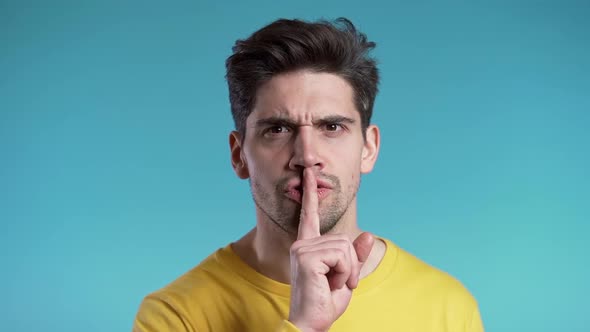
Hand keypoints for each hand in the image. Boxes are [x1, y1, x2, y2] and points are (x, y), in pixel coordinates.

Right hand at [288, 168, 373, 331]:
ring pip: (345, 247)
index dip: (311, 193)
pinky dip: (345, 273)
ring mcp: (302, 248)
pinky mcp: (306, 256)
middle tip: (340, 283)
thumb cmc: (324, 302)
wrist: (310, 323)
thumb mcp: (346, 276)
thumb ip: (356, 255)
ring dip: (348, 270)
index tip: (308, 172)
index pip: (309, 215)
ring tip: (334, 285)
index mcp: (308, 245)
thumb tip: (369, 234)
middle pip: (344, 239)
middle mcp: (302, 243)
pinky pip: (342, 255)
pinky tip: (331, 284)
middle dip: (351, 264)